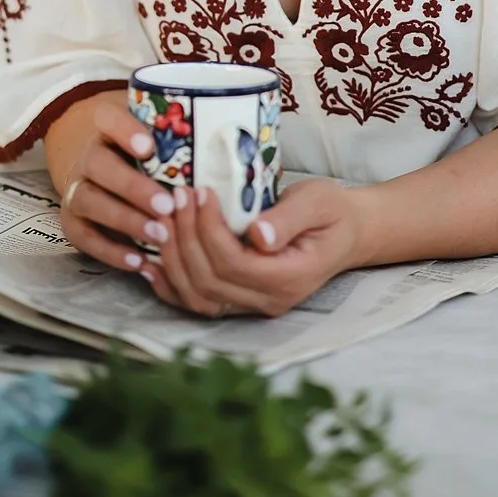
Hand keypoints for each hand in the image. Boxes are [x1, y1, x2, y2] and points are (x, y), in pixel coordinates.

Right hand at [55, 99, 183, 275]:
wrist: (104, 172)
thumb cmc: (147, 156)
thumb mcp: (158, 139)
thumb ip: (180, 141)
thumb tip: (230, 151)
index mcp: (107, 128)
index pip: (107, 118)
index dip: (124, 130)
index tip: (149, 147)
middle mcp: (88, 156)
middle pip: (99, 165)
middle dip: (133, 187)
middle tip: (166, 205)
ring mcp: (77, 188)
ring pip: (89, 201)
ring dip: (124, 220)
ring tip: (159, 235)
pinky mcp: (72, 220)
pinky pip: (83, 236)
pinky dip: (109, 250)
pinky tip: (138, 261)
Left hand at [145, 179, 367, 318]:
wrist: (346, 233)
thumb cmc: (332, 211)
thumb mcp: (318, 202)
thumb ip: (289, 219)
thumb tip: (258, 234)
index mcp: (289, 278)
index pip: (234, 263)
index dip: (209, 229)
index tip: (200, 191)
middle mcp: (268, 300)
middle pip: (209, 281)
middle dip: (185, 237)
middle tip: (174, 197)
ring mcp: (252, 305)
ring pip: (197, 296)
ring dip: (173, 258)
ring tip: (163, 218)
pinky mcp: (239, 300)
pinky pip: (197, 302)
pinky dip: (170, 284)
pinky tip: (151, 261)